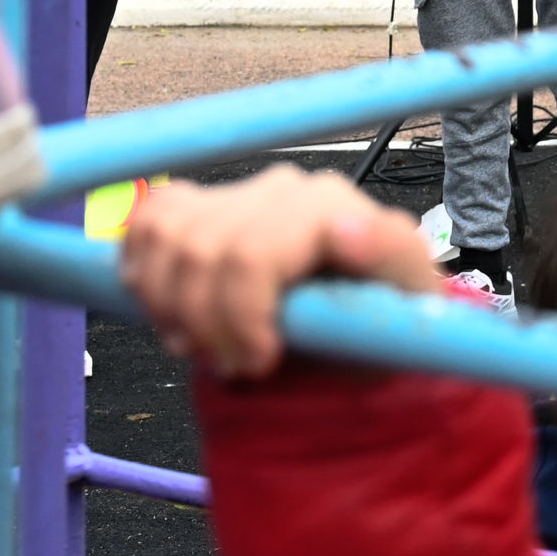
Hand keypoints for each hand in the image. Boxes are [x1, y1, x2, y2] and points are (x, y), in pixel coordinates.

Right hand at [120, 165, 444, 376]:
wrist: (359, 330)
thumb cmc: (386, 323)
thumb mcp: (411, 307)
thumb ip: (392, 262)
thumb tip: (350, 228)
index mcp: (330, 205)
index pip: (250, 254)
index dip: (240, 316)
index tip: (259, 361)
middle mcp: (282, 189)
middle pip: (201, 255)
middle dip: (207, 326)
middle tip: (234, 366)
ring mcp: (239, 194)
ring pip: (165, 241)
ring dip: (172, 307)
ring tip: (204, 346)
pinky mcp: (203, 204)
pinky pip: (148, 223)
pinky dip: (146, 272)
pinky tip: (172, 309)